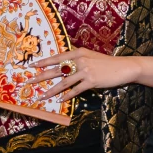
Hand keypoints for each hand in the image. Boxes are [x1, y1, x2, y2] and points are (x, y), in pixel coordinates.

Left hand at [26, 47, 145, 98]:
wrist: (124, 67)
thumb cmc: (107, 63)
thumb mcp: (91, 57)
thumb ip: (78, 60)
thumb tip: (65, 67)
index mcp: (78, 52)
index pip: (57, 57)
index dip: (44, 62)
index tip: (32, 66)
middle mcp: (80, 60)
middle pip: (56, 70)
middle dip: (41, 76)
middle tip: (28, 81)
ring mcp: (85, 71)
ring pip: (64, 82)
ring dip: (51, 90)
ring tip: (41, 96)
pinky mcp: (91, 81)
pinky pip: (75, 90)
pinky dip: (67, 96)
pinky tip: (60, 100)